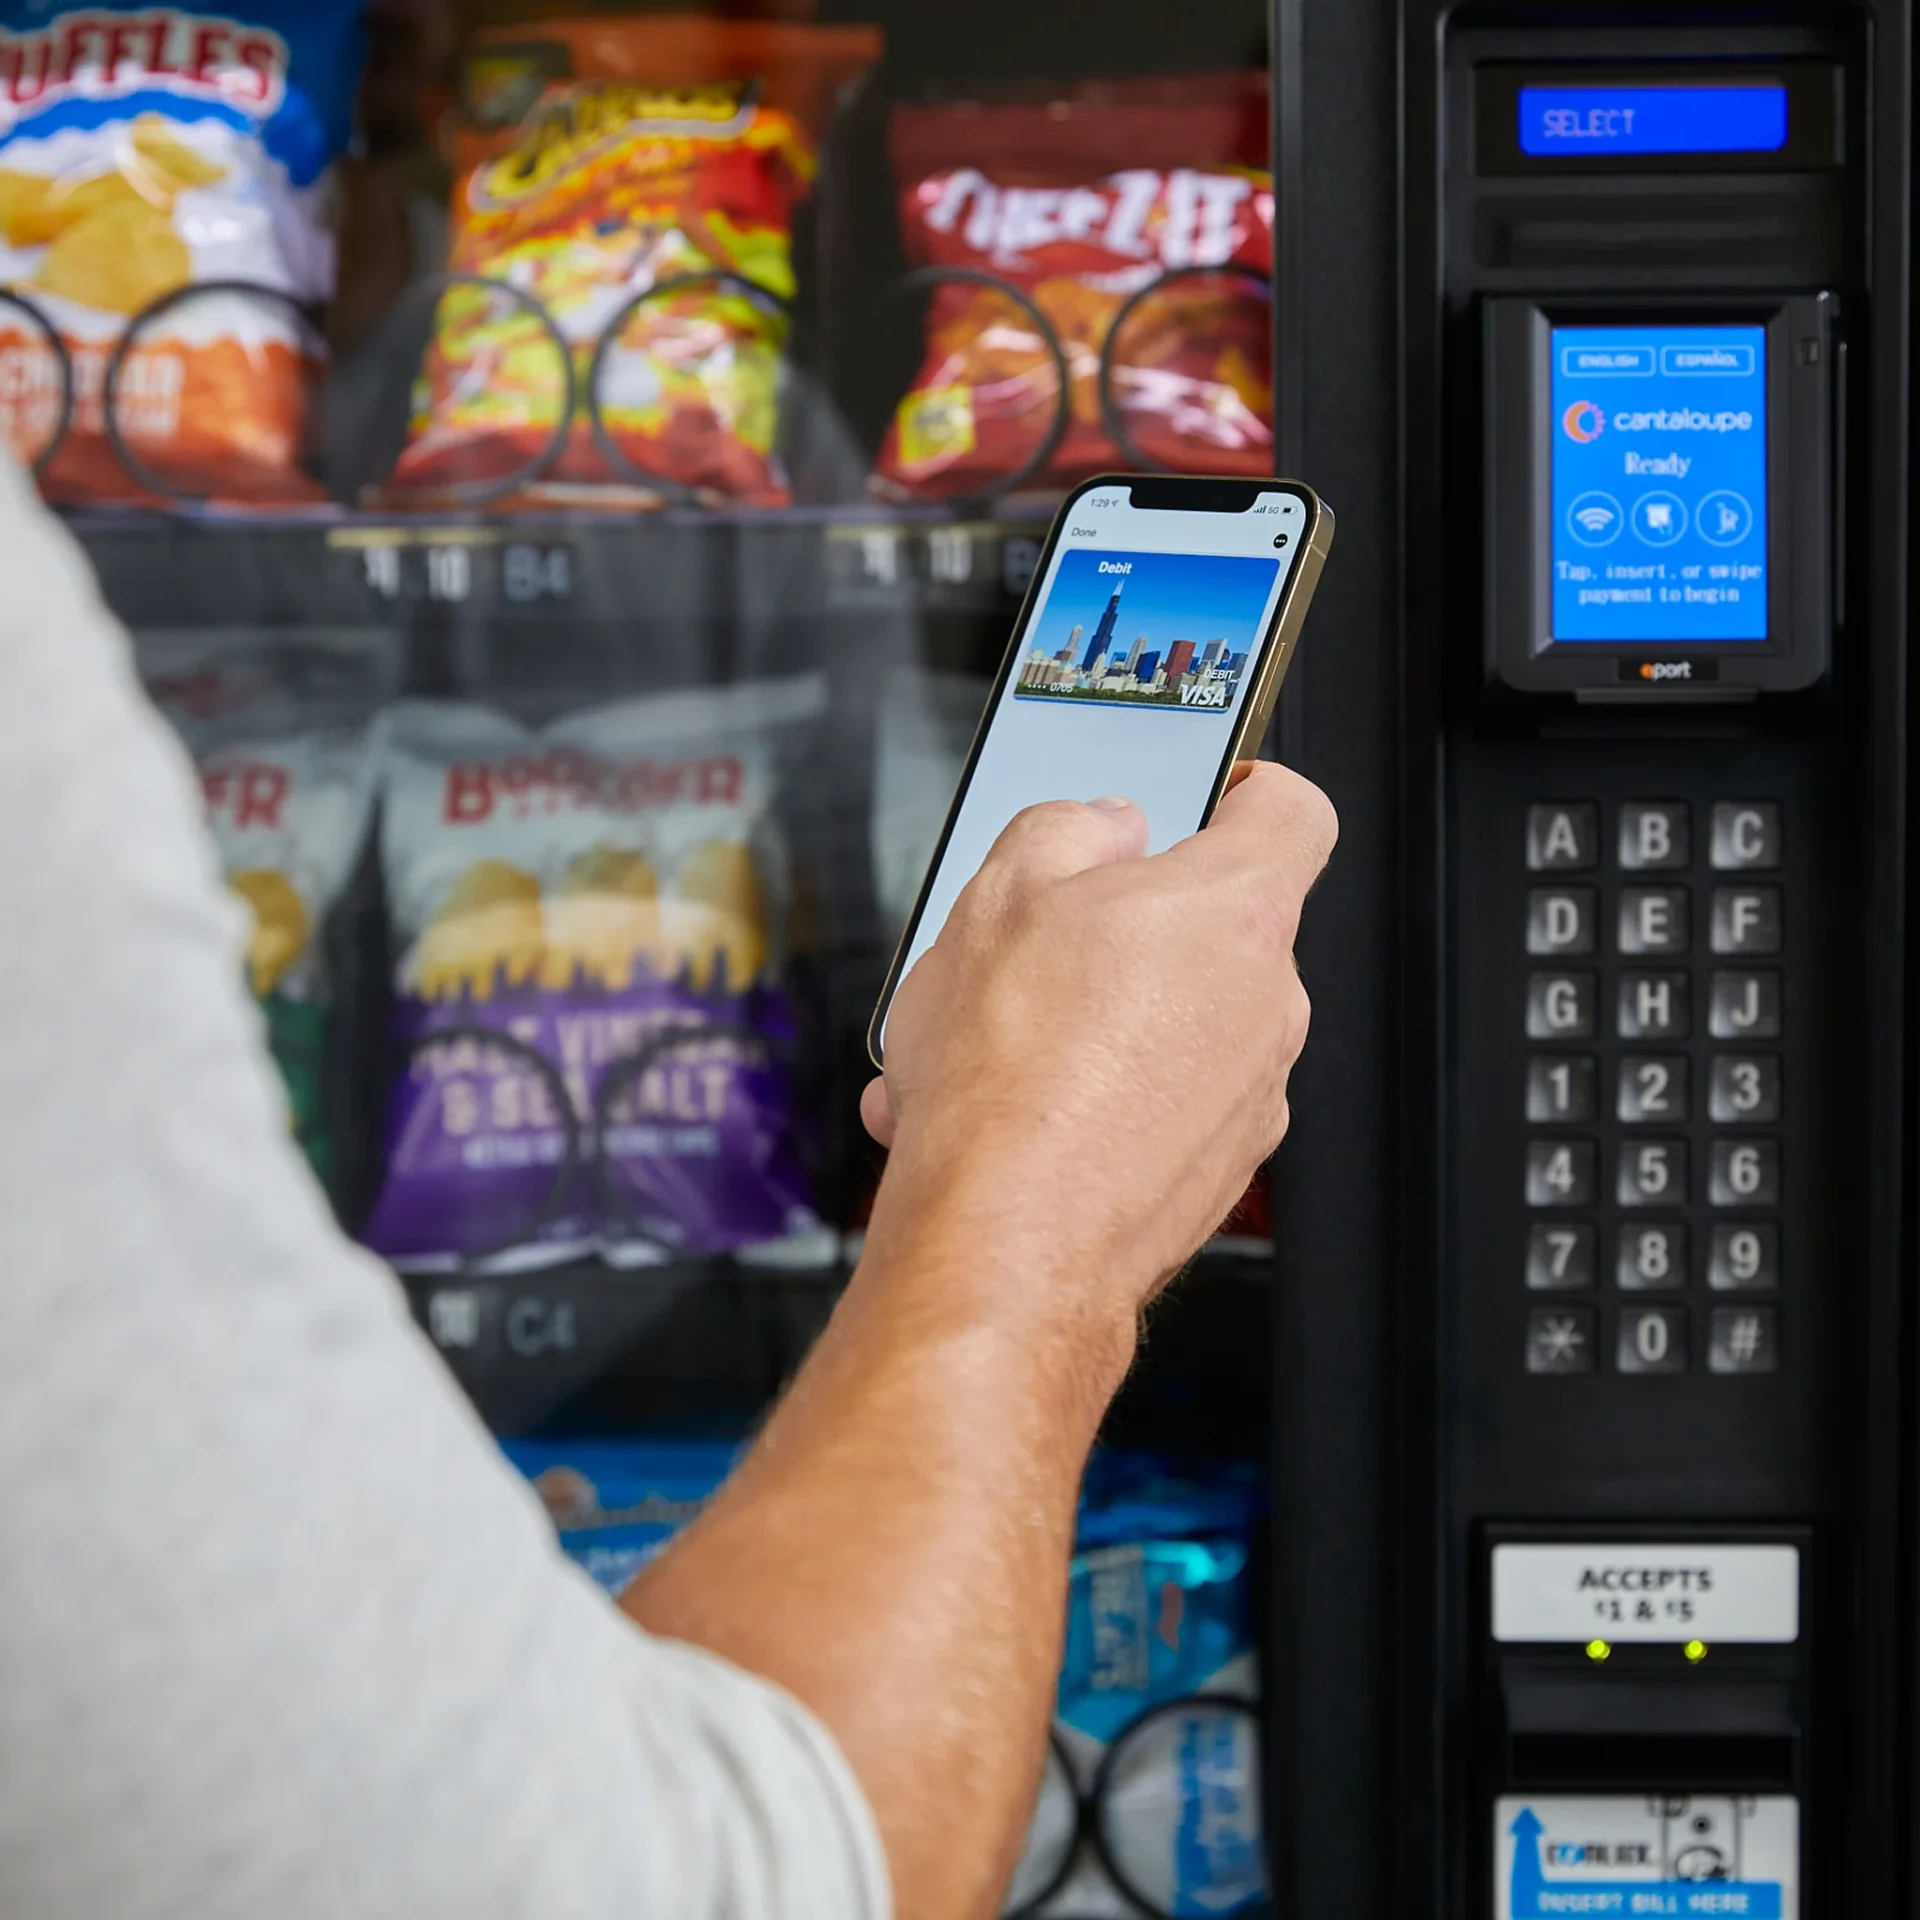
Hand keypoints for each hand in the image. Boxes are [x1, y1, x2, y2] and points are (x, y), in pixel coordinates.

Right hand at [862, 763, 1336, 1320]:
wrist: (1007, 1245)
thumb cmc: (1012, 1085)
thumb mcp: (999, 896)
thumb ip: (1066, 828)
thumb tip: (1097, 827)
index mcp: (1235, 910)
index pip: (1291, 810)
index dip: (1242, 790)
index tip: (1201, 797)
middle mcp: (1269, 1003)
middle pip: (1217, 925)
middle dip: (1129, 925)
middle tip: (1042, 940)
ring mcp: (1252, 1094)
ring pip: (1178, 1021)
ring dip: (1096, 1021)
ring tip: (996, 1045)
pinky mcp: (1218, 1169)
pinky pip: (1161, 1100)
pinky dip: (1097, 1096)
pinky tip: (1012, 1110)